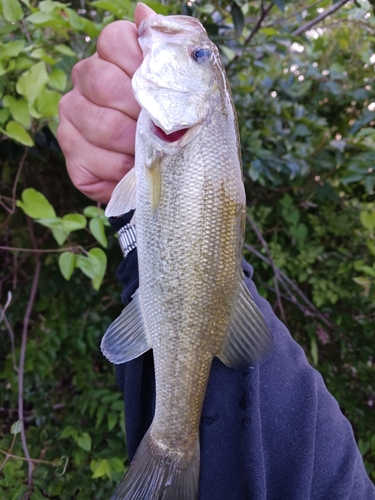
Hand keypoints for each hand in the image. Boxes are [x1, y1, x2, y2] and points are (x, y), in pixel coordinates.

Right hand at [57, 3, 154, 202]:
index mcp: (110, 58)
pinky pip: (96, 161)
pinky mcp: (71, 156)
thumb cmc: (173, 126)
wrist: (165, 174)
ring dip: (136, 145)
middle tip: (162, 130)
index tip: (163, 92)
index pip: (114, 40)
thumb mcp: (183, 87)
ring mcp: (72, 119)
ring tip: (151, 153)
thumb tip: (143, 10)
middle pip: (104, 82)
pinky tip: (132, 170)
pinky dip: (123, 171)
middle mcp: (84, 82)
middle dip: (141, 112)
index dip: (141, 65)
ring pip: (102, 125)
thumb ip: (167, 49)